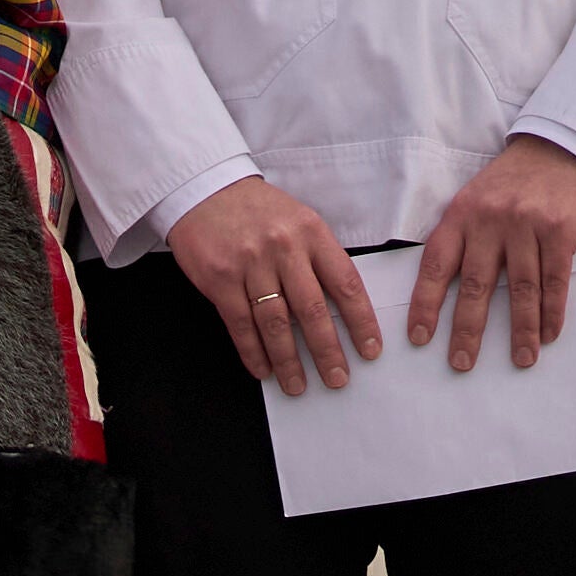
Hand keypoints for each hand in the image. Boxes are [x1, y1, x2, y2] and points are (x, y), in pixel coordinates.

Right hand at [171, 175, 374, 393]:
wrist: (205, 189)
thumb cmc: (257, 210)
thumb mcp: (298, 220)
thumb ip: (318, 258)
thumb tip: (340, 309)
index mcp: (312, 233)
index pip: (345, 284)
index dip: (361, 322)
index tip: (370, 350)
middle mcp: (284, 248)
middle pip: (312, 311)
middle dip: (327, 351)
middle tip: (337, 379)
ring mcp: (250, 264)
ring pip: (276, 323)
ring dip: (289, 361)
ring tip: (298, 385)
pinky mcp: (220, 278)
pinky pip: (241, 324)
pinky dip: (253, 352)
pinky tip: (264, 370)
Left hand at [411, 134, 575, 372]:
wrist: (558, 149)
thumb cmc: (511, 182)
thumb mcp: (473, 200)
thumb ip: (461, 238)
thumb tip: (445, 293)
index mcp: (461, 215)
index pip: (437, 265)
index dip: (426, 304)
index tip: (419, 337)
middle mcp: (491, 220)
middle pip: (477, 285)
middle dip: (468, 330)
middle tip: (462, 362)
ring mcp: (527, 225)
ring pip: (521, 289)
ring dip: (520, 330)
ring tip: (520, 359)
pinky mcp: (560, 230)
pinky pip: (554, 280)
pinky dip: (552, 311)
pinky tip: (548, 333)